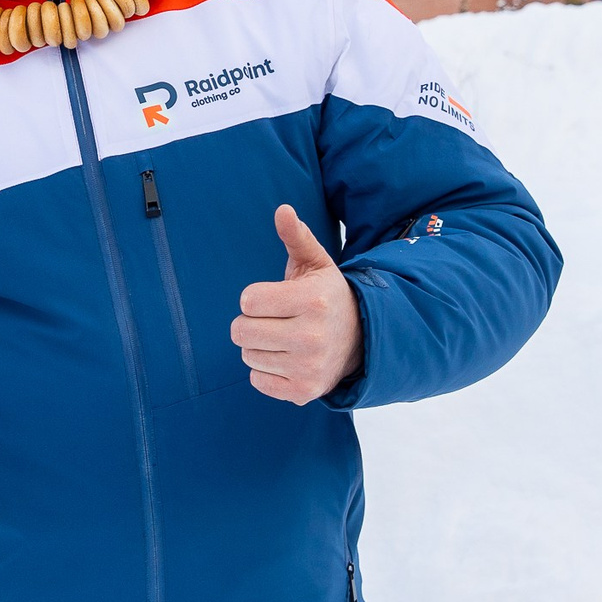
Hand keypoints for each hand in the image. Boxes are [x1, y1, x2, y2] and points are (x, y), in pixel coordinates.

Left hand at [232, 205, 362, 405]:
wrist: (361, 339)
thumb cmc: (327, 296)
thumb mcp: (316, 264)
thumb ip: (296, 236)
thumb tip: (282, 209)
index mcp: (312, 301)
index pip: (247, 301)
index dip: (255, 297)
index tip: (275, 298)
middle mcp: (311, 336)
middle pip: (241, 331)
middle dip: (252, 322)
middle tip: (275, 320)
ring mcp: (308, 367)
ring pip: (247, 355)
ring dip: (259, 346)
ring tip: (284, 339)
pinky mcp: (303, 391)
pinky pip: (256, 380)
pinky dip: (265, 370)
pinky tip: (287, 359)